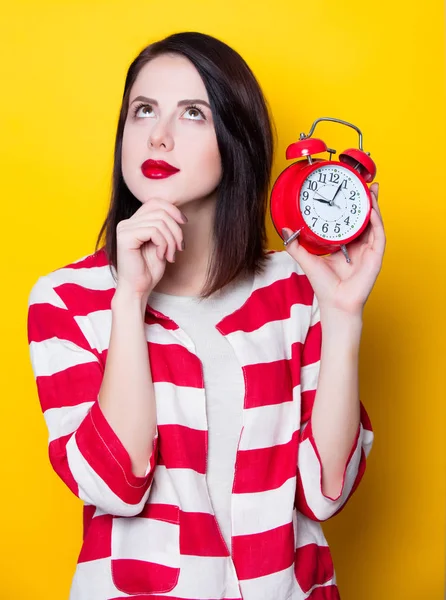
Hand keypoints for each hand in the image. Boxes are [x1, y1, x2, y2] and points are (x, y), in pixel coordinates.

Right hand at [115, 198, 186, 300]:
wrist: (138, 289)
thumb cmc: (149, 270)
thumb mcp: (162, 244)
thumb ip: (164, 227)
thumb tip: (177, 212)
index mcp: (134, 222)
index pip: (155, 202)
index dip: (173, 209)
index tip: (184, 223)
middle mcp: (126, 222)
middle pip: (160, 211)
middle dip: (176, 229)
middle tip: (179, 248)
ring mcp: (124, 228)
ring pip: (160, 222)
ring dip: (171, 240)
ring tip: (171, 255)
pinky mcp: (125, 237)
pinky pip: (154, 231)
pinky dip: (163, 244)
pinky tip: (161, 256)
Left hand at [283, 183, 384, 315]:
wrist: (334, 303)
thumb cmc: (324, 285)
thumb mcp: (306, 259)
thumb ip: (295, 244)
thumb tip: (284, 228)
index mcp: (345, 243)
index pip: (350, 218)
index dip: (351, 203)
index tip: (348, 188)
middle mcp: (359, 244)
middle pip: (365, 217)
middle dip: (366, 199)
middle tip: (364, 182)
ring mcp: (369, 250)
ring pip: (374, 222)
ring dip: (374, 205)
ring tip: (370, 190)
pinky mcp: (376, 256)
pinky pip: (379, 235)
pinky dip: (376, 222)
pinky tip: (371, 210)